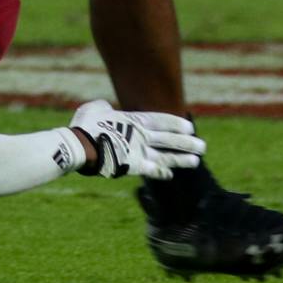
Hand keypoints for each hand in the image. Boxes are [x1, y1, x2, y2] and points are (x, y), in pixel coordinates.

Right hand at [68, 101, 204, 178]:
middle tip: (202, 146)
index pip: (162, 120)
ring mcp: (138, 152)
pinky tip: (170, 174)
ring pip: (166, 155)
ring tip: (196, 161)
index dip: (177, 124)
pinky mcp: (133, 166)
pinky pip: (152, 171)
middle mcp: (141, 136)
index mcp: (134, 120)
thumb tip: (107, 109)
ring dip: (182, 159)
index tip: (190, 127)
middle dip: (187, 142)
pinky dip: (162, 172)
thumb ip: (105, 108)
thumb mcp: (95, 108)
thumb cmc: (85, 125)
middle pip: (169, 139)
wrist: (79, 146)